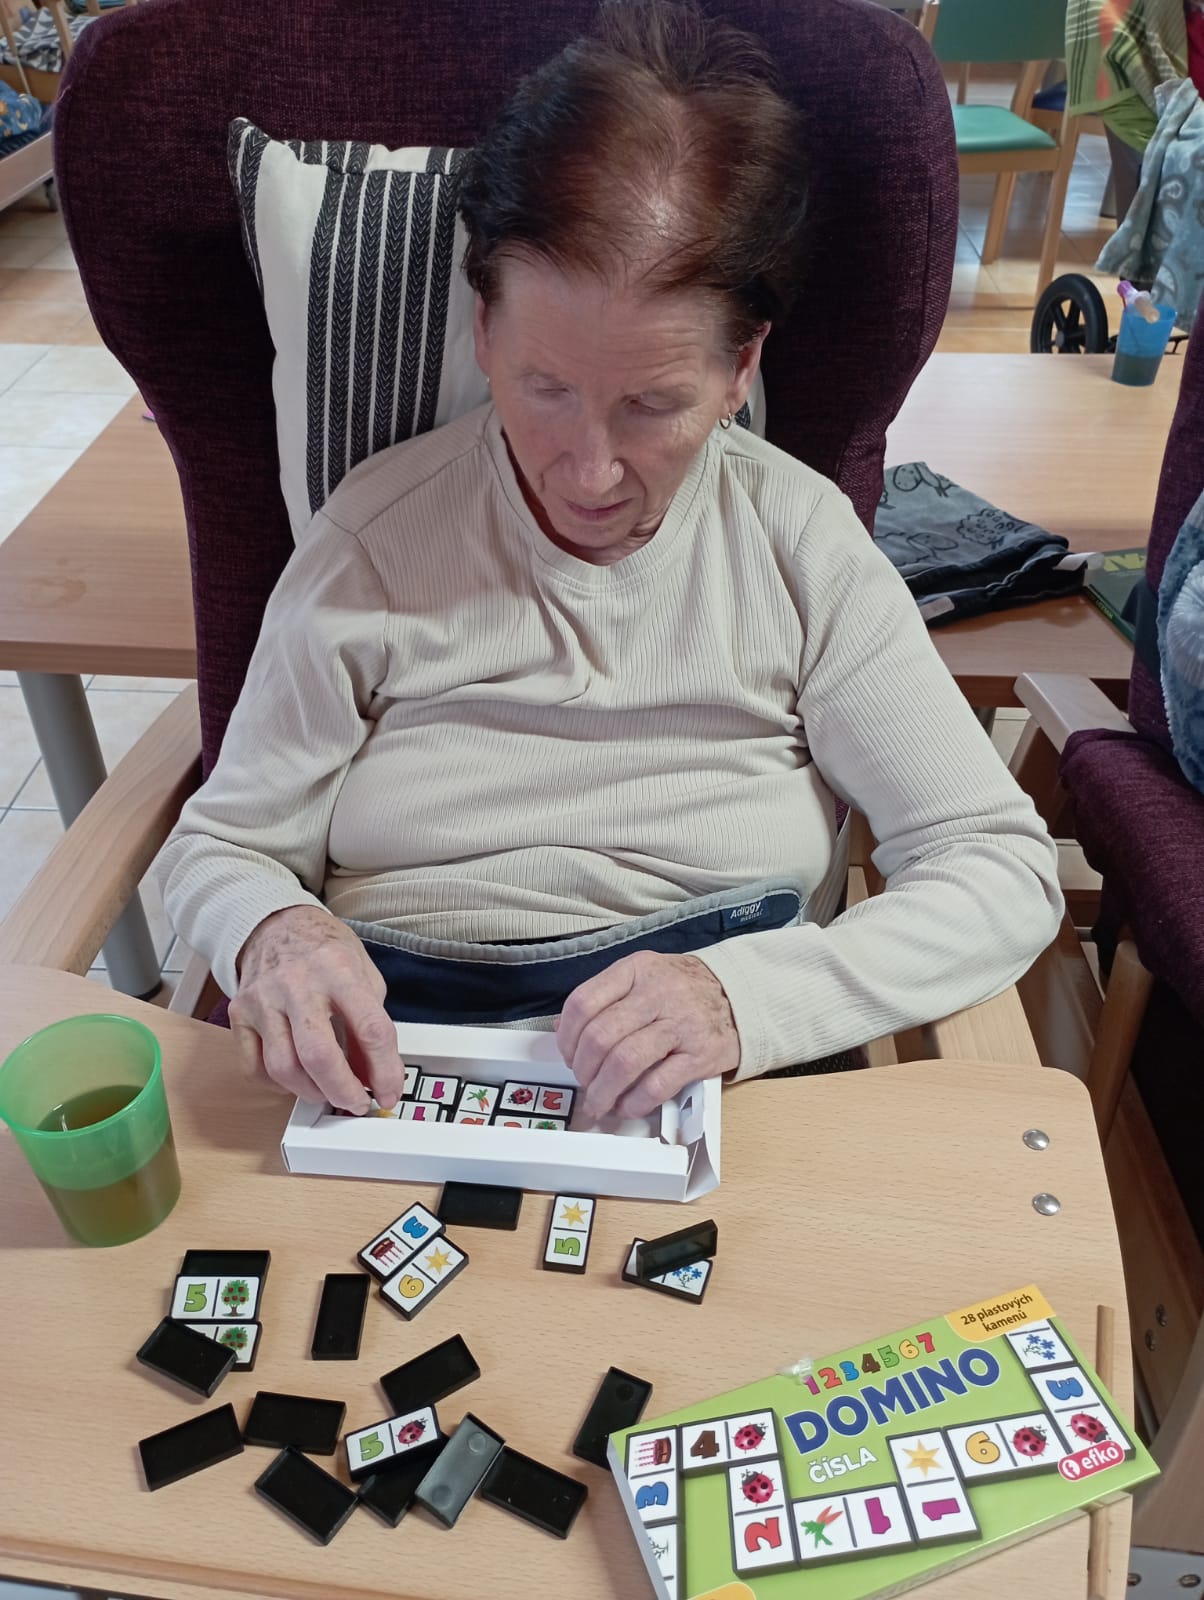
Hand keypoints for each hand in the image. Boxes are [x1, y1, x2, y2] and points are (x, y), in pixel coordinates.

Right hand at [229, 906, 402, 1111]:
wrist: (275, 924)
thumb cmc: (324, 950)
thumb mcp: (363, 975)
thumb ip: (369, 1023)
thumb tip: (373, 1075)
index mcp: (338, 969)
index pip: (370, 1029)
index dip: (385, 1070)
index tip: (389, 1091)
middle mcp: (297, 984)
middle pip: (318, 1055)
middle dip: (343, 1091)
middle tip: (357, 1103)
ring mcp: (263, 1000)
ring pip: (283, 1068)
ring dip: (311, 1092)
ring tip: (328, 1092)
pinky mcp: (239, 1014)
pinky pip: (254, 1068)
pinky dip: (278, 1085)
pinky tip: (297, 1078)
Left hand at [556, 951, 738, 1119]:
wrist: (739, 996)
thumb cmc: (683, 990)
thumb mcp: (642, 977)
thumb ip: (605, 997)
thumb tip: (565, 1030)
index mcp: (637, 970)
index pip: (584, 1003)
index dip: (567, 1038)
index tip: (568, 1056)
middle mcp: (658, 993)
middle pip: (600, 1037)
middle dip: (583, 1070)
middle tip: (584, 1083)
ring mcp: (681, 1024)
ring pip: (625, 1062)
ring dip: (603, 1091)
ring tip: (599, 1102)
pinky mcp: (701, 1054)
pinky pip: (658, 1084)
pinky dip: (635, 1102)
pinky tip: (628, 1106)